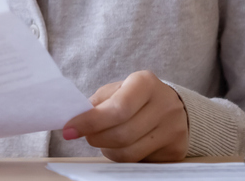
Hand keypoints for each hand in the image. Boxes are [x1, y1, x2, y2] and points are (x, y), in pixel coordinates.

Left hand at [62, 70, 189, 161]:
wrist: (172, 106)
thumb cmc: (136, 97)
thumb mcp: (118, 90)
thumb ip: (98, 103)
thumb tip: (75, 118)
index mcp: (146, 83)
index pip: (117, 108)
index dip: (91, 122)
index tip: (69, 129)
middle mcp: (165, 105)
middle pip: (122, 134)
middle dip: (96, 138)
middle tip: (86, 135)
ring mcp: (173, 129)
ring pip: (129, 153)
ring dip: (107, 149)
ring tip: (103, 140)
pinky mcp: (175, 150)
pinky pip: (139, 162)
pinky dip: (122, 156)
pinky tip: (120, 146)